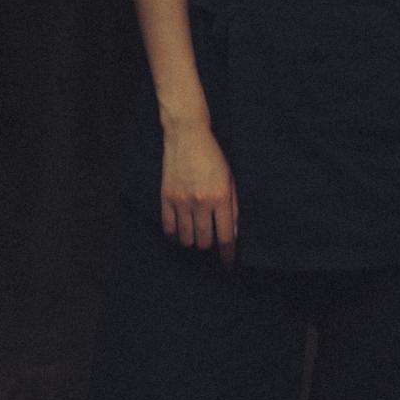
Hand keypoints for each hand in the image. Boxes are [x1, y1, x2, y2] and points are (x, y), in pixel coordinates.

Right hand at [160, 117, 237, 267]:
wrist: (187, 135)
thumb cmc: (212, 156)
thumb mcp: (230, 179)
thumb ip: (233, 207)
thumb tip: (232, 234)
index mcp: (221, 197)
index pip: (225, 237)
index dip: (228, 255)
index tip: (228, 264)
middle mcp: (201, 202)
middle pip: (205, 242)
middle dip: (210, 245)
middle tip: (211, 238)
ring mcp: (182, 201)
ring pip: (187, 239)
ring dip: (193, 240)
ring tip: (196, 232)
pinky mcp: (166, 197)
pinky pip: (169, 229)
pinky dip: (175, 235)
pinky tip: (180, 231)